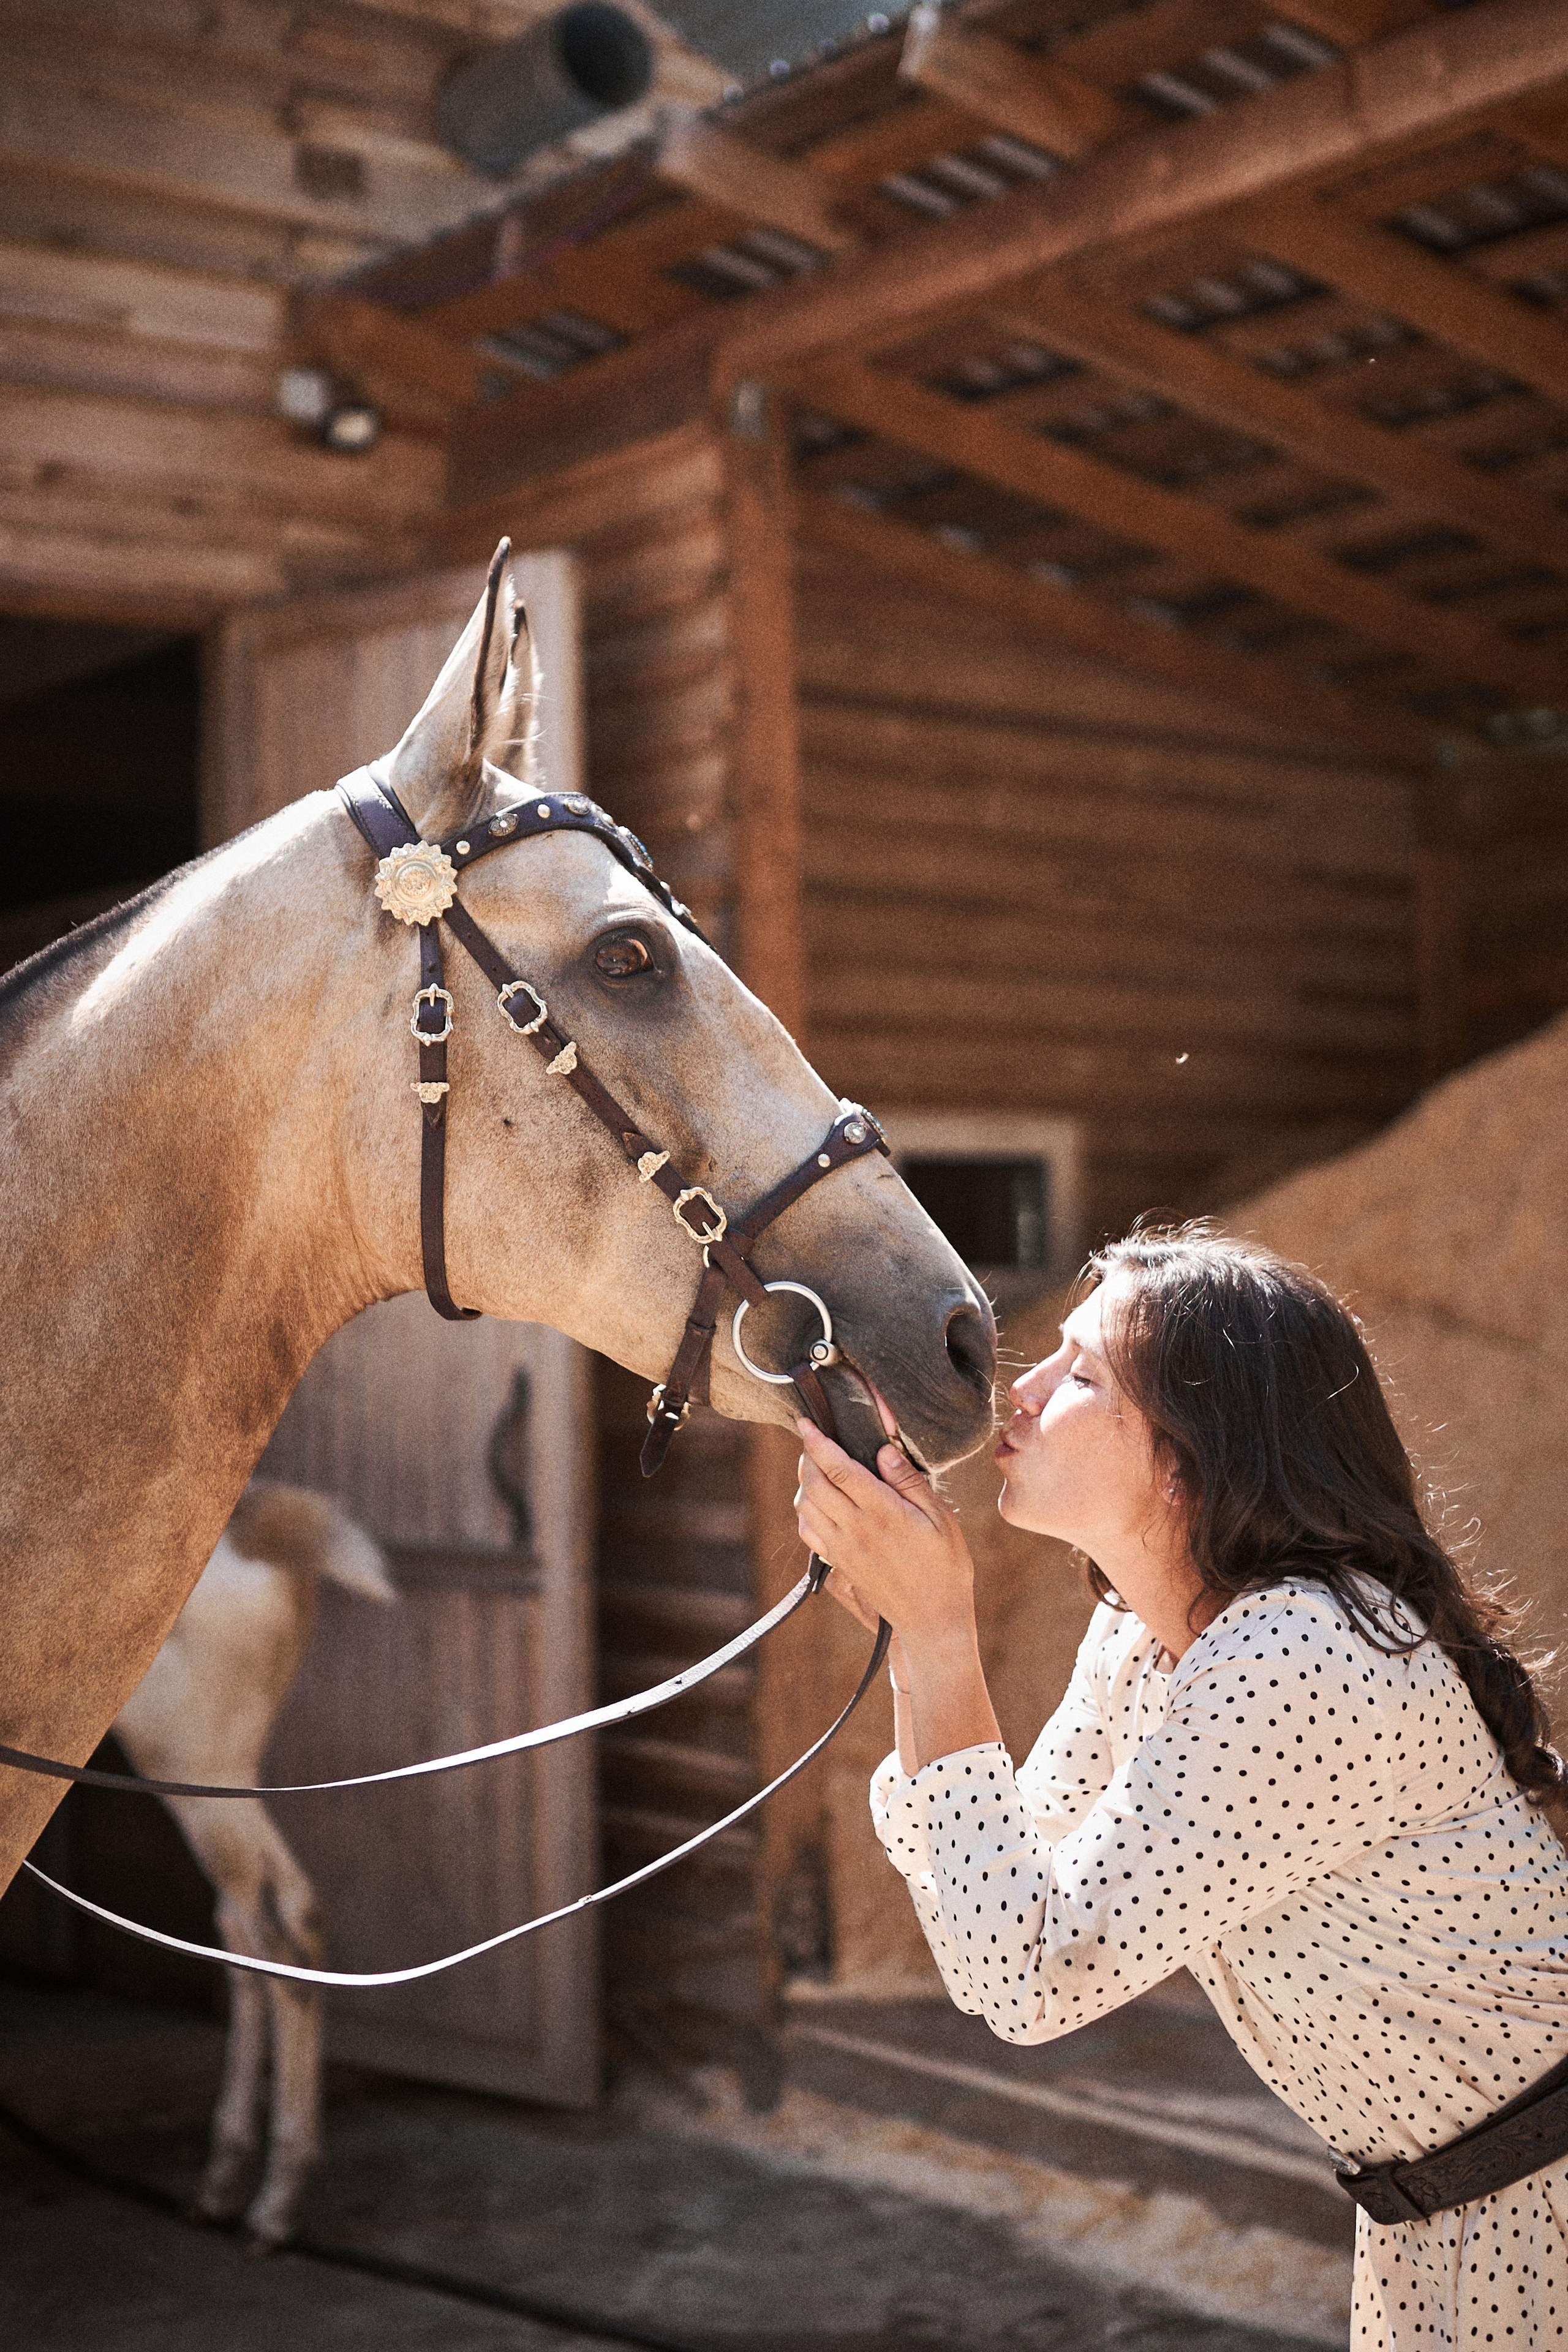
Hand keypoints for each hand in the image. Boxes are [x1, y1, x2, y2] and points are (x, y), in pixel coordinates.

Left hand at [793, 1420, 976, 1661]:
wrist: (933, 1620)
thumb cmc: (945, 1566)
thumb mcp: (940, 1519)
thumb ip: (910, 1482)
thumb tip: (883, 1450)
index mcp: (882, 1513)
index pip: (839, 1469)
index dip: (818, 1443)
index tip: (806, 1422)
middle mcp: (855, 1529)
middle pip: (814, 1484)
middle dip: (807, 1456)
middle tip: (813, 1440)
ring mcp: (843, 1549)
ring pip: (806, 1507)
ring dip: (804, 1482)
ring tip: (815, 1466)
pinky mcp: (840, 1565)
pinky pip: (809, 1533)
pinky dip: (805, 1511)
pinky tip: (818, 1503)